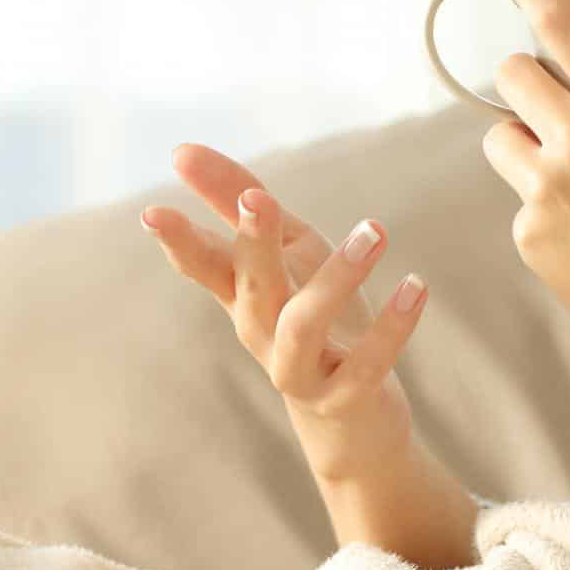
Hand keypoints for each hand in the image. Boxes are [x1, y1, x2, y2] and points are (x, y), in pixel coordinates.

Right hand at [142, 144, 425, 484]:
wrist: (354, 419)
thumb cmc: (317, 318)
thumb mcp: (289, 252)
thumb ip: (240, 202)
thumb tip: (182, 150)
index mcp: (247, 296)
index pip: (205, 265)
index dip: (179, 241)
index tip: (153, 211)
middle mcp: (263, 333)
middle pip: (249, 288)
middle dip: (251, 245)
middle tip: (258, 198)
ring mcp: (299, 369)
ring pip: (304, 325)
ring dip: (337, 275)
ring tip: (374, 229)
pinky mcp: (344, 396)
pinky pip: (367, 364)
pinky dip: (393, 327)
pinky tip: (416, 285)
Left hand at [477, 0, 569, 381]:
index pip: (558, 24)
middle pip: (511, 73)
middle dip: (528, 73)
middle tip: (560, 90)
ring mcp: (544, 192)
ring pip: (498, 135)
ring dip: (521, 134)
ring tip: (567, 156)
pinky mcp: (528, 236)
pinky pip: (517, 198)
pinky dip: (539, 197)